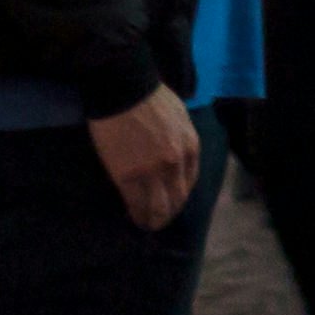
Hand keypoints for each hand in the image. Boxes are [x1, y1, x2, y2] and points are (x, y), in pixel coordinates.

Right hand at [89, 85, 204, 231]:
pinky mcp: (128, 176)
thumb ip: (180, 138)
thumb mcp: (179, 115)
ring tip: (147, 224)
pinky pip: (136, 203)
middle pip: (177, 199)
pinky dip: (137, 214)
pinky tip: (134, 218)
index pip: (189, 181)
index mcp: (190, 146)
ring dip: (154, 220)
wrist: (124, 90)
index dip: (180, 196)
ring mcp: (152, 172)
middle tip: (160, 221)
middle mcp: (175, 164)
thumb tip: (175, 154)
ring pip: (158, 207)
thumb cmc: (149, 96)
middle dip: (170, 213)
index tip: (172, 202)